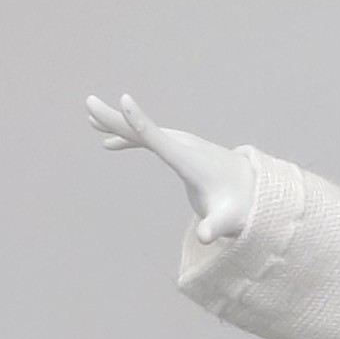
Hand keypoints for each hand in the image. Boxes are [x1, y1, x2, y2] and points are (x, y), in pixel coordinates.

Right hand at [85, 93, 253, 242]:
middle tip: (89, 103)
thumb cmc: (238, 206)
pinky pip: (149, 140)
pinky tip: (108, 144)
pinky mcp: (178, 151)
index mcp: (190, 160)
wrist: (250, 189)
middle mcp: (183, 146)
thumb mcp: (228, 220)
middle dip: (118, 118)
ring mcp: (180, 146)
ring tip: (90, 118)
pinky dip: (129, 139)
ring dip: (118, 125)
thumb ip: (216, 227)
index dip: (142, 122)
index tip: (125, 100)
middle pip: (146, 130)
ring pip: (145, 132)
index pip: (162, 139)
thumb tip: (206, 238)